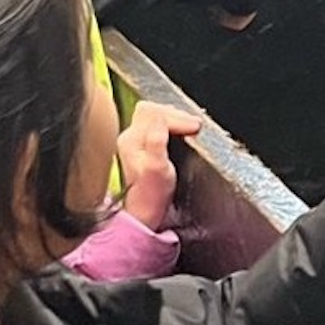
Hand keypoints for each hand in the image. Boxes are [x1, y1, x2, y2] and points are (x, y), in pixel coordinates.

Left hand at [118, 103, 203, 228]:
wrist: (144, 213)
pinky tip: (181, 132)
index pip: (153, 112)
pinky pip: (157, 125)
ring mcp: (135, 141)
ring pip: (154, 116)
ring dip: (174, 119)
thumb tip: (161, 120)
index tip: (194, 127)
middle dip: (176, 115)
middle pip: (153, 110)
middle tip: (194, 126)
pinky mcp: (142, 146)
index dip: (177, 117)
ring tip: (190, 127)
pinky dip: (171, 125)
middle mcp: (130, 137)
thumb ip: (157, 143)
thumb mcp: (158, 169)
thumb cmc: (151, 195)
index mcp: (131, 139)